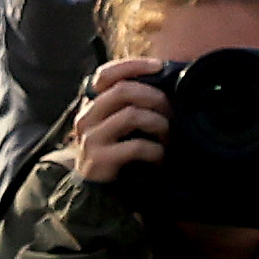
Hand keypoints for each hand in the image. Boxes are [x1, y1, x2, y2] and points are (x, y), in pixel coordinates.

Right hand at [72, 57, 170, 184]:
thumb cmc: (115, 152)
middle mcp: (87, 116)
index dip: (133, 66)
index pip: (106, 74)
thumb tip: (164, 84)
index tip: (160, 66)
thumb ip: (130, 105)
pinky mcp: (99, 159)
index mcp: (92, 104)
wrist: (95, 192)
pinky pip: (135, 147)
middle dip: (154, 97)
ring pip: (131, 115)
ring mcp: (91, 138)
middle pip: (122, 90)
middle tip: (171, 109)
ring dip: (158, 123)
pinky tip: (160, 157)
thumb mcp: (117, 124)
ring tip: (167, 135)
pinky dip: (155, 150)